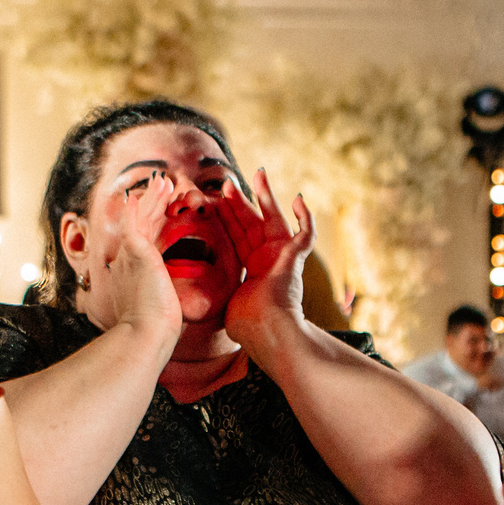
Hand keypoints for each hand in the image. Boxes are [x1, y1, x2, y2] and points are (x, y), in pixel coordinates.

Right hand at [93, 170, 183, 341]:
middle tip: (166, 186)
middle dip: (154, 205)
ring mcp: (130, 254)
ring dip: (153, 197)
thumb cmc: (156, 332)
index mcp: (136, 274)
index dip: (156, 223)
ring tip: (165, 180)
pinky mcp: (136, 250)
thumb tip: (172, 311)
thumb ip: (163, 302)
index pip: (147, 241)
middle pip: (143, 224)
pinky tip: (152, 187)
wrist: (145, 335)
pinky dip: (141, 202)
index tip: (165, 210)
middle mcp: (129, 261)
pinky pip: (135, 218)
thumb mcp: (160, 311)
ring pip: (141, 217)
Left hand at [215, 168, 311, 345]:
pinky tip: (298, 198)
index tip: (212, 201)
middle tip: (226, 183)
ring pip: (275, 220)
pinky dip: (306, 217)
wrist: (267, 331)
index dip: (226, 218)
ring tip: (257, 173)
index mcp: (251, 270)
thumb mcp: (226, 304)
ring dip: (266, 197)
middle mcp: (267, 261)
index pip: (237, 237)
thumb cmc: (247, 324)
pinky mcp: (296, 258)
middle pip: (252, 223)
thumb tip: (197, 299)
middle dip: (239, 202)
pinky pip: (306, 234)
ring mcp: (282, 258)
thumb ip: (219, 294)